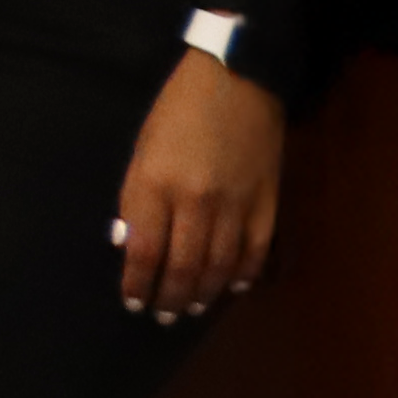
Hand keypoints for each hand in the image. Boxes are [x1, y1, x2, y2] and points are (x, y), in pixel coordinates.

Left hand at [115, 53, 291, 324]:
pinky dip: (243, 273)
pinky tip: (231, 286)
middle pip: (183, 266)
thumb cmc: (176, 112)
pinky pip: (255, 251)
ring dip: (203, 292)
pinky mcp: (268, 202)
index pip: (144, 251)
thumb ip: (135, 200)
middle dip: (170, 298)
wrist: (238, 81)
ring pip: (219, 265)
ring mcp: (236, 205)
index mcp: (156, 185)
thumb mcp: (141, 151)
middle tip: (163, 316)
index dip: (137, 283)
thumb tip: (129, 244)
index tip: (132, 301)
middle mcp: (196, 202)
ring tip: (192, 307)